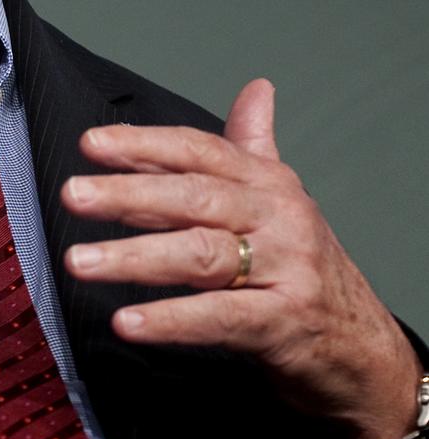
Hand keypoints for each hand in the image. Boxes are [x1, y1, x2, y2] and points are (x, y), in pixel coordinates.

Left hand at [62, 79, 421, 438]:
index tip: (91, 144)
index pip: (199, 151)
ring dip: (134, 257)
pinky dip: (170, 320)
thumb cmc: (304, 271)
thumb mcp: (280, 204)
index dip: (144, 144)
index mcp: (268, 183)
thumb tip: (256, 89)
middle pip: (194, 197)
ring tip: (80, 260)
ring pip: (200, 255)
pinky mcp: (284, 323)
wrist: (363, 349)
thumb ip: (253, 147)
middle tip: (74, 194)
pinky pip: (220, 317)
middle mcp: (278, 217)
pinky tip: (128, 321)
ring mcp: (284, 269)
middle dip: (129, 194)